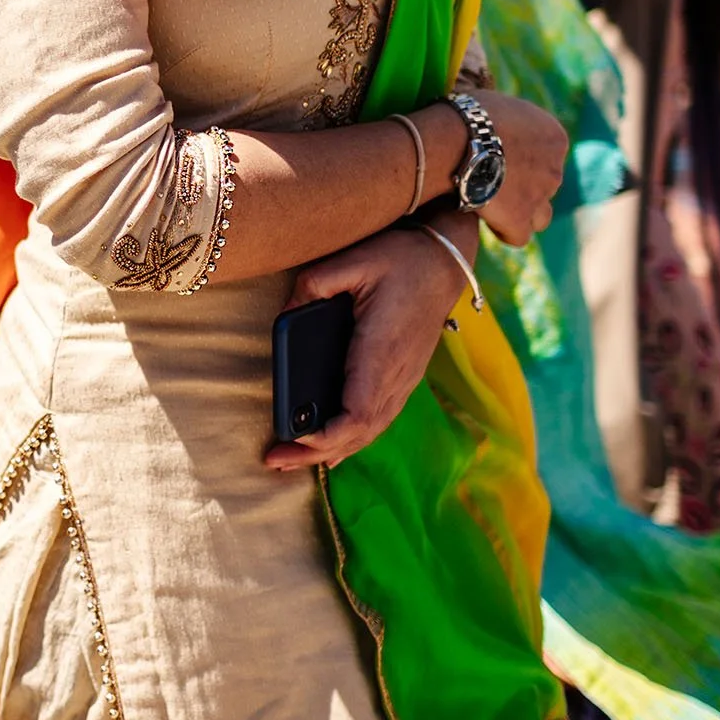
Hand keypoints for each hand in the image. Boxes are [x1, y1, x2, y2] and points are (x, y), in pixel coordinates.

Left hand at [265, 227, 468, 471]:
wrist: (444, 260)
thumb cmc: (401, 258)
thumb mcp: (354, 259)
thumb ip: (314, 284)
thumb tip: (286, 310)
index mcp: (381, 350)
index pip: (358, 412)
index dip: (328, 435)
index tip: (297, 440)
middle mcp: (396, 373)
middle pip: (359, 432)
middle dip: (316, 453)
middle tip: (274, 460)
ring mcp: (405, 379)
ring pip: (371, 430)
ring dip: (333, 451)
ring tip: (291, 461)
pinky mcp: (406, 376)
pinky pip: (379, 418)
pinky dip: (353, 438)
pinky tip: (331, 449)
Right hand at [463, 91, 565, 246]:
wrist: (455, 138)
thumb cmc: (467, 114)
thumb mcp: (498, 104)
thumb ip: (509, 118)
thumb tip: (494, 118)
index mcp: (554, 136)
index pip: (546, 155)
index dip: (520, 159)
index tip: (495, 159)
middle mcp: (556, 168)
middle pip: (544, 184)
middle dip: (521, 185)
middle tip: (489, 181)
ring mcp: (541, 196)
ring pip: (540, 215)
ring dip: (521, 212)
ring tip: (492, 206)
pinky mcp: (520, 219)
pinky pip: (519, 235)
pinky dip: (505, 231)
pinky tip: (485, 220)